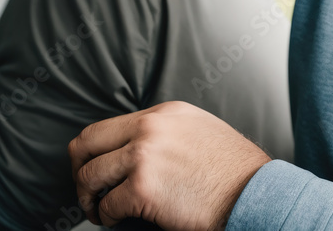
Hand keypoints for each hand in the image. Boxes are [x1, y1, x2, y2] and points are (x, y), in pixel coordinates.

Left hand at [68, 100, 270, 229]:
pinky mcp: (143, 187)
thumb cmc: (230, 169)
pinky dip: (106, 218)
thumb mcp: (197, 130)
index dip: (92, 153)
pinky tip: (118, 219)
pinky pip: (106, 206)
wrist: (251, 191)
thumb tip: (130, 147)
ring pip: (90, 177)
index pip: (104, 127)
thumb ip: (164, 131)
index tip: (96, 170)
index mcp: (164, 112)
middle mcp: (151, 127)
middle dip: (80, 172)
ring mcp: (145, 156)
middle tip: (89, 192)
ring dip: (90, 199)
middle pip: (86, 144)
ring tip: (101, 210)